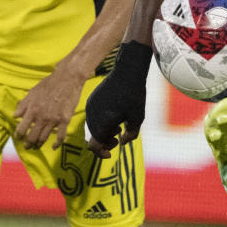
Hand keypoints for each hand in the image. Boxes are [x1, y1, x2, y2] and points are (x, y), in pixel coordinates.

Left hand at [14, 66, 82, 150]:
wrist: (67, 79)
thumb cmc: (49, 84)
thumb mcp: (32, 93)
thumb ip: (23, 105)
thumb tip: (15, 116)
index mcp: (32, 110)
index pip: (21, 129)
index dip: (18, 136)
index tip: (18, 138)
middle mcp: (42, 117)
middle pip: (32, 137)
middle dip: (28, 144)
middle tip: (27, 146)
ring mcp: (54, 120)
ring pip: (44, 138)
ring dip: (39, 145)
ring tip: (36, 147)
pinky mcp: (65, 120)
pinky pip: (60, 136)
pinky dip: (57, 144)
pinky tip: (53, 147)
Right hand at [85, 41, 151, 157]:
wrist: (127, 72)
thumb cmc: (134, 96)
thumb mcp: (137, 118)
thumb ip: (131, 135)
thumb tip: (122, 143)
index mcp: (101, 123)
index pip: (94, 146)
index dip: (101, 153)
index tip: (111, 154)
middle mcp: (92, 116)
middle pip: (92, 138)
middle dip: (104, 142)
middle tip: (117, 139)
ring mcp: (90, 107)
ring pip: (92, 127)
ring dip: (103, 132)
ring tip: (117, 128)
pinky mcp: (91, 100)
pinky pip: (92, 117)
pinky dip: (100, 122)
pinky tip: (114, 117)